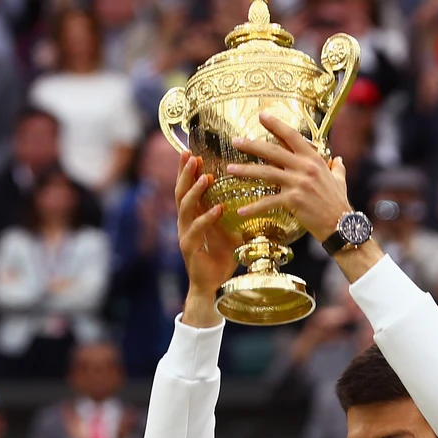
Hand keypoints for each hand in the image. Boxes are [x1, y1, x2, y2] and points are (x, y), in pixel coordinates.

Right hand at [173, 153, 238, 300]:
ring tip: (205, 177)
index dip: (188, 170)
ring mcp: (185, 234)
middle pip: (181, 192)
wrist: (212, 286)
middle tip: (192, 155)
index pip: (187, 188)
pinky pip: (197, 229)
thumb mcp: (230, 230)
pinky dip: (207, 218)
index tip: (192, 151)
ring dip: (195, 191)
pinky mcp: (189, 248)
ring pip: (185, 207)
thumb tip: (256, 195)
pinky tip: (218, 208)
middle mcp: (185, 222)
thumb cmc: (221, 257)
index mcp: (193, 216)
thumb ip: (235, 213)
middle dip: (185, 173)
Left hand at [227, 111, 351, 242]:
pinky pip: (268, 202)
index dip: (276, 125)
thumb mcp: (339, 180)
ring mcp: (298, 183)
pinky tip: (241, 211)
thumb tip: (338, 160)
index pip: (291, 136)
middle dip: (251, 145)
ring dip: (245, 170)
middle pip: (273, 151)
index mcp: (313, 159)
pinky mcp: (292, 200)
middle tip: (235, 141)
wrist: (341, 224)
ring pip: (266, 173)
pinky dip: (253, 207)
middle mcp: (304, 167)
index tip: (261, 116)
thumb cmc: (339, 202)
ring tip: (229, 169)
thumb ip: (337, 168)